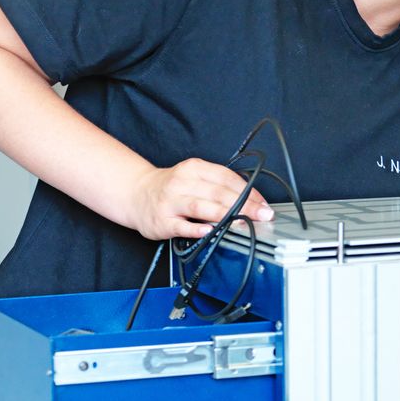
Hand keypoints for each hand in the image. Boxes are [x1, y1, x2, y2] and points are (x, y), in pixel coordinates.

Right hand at [129, 158, 272, 239]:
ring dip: (225, 215)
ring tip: (243, 222)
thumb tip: (252, 201)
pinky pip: (181, 226)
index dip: (249, 191)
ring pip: (201, 207)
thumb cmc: (173, 188)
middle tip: (262, 215)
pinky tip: (210, 231)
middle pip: (218, 193)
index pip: (227, 178)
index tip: (264, 204)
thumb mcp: (195, 177)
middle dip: (244, 205)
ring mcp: (170, 202)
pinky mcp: (162, 221)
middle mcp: (182, 182)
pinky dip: (196, 229)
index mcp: (195, 168)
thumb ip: (219, 185)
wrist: (135, 193)